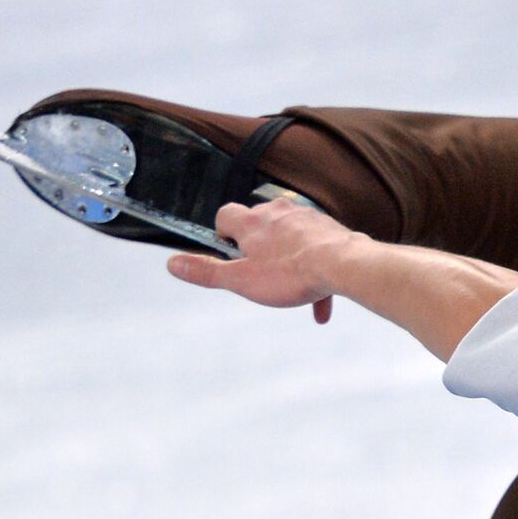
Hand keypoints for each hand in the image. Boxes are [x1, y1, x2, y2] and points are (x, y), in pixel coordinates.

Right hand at [167, 199, 356, 323]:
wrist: (344, 265)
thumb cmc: (292, 273)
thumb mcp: (241, 280)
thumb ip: (207, 272)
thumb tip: (173, 264)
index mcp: (251, 222)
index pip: (224, 215)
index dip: (223, 235)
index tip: (230, 254)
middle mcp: (277, 211)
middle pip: (258, 225)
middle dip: (259, 249)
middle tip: (263, 275)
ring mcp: (305, 217)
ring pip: (289, 240)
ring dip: (289, 264)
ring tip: (295, 292)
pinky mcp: (328, 228)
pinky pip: (316, 251)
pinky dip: (315, 274)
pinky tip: (320, 306)